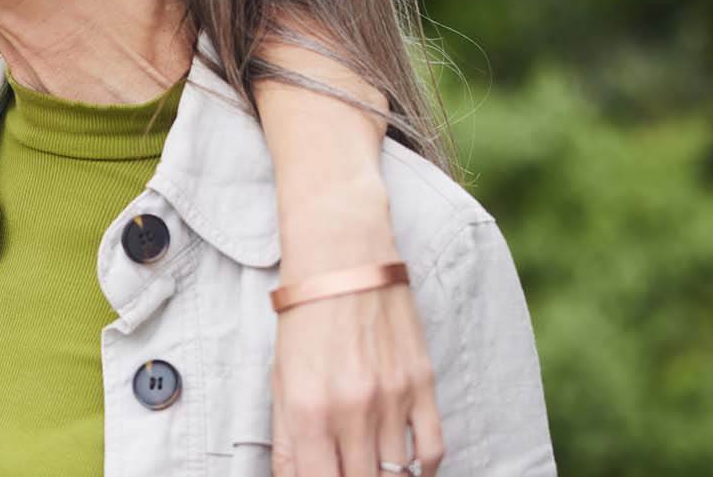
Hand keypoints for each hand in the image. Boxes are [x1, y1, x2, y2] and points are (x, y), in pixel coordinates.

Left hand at [270, 282, 443, 476]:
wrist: (342, 257)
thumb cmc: (303, 318)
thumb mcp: (280, 379)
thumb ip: (286, 440)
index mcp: (308, 410)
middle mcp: (352, 410)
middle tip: (347, 471)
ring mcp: (393, 398)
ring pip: (399, 476)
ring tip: (372, 469)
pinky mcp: (422, 384)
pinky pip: (433, 449)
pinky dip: (423, 470)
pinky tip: (410, 471)